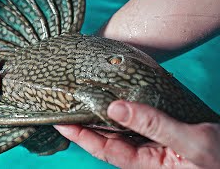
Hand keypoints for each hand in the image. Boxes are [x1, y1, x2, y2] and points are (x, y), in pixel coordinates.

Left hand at [55, 100, 219, 167]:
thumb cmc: (219, 158)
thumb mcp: (189, 142)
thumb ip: (154, 124)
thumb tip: (115, 108)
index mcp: (144, 163)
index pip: (103, 148)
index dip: (79, 136)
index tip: (59, 122)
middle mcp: (142, 154)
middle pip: (105, 139)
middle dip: (84, 124)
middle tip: (65, 105)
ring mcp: (149, 144)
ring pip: (118, 129)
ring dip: (100, 116)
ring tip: (82, 100)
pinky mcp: (156, 135)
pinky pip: (133, 123)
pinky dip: (121, 111)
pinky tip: (113, 101)